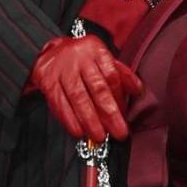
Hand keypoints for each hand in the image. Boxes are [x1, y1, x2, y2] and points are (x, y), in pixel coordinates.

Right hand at [28, 34, 142, 143]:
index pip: (111, 75)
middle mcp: (79, 59)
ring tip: (99, 136)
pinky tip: (78, 132)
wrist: (50, 53)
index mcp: (96, 51)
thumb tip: (138, 91)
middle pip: (97, 88)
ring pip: (78, 97)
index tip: (124, 116)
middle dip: (109, 113)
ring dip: (90, 120)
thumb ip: (121, 75)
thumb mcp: (103, 60)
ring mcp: (62, 70)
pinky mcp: (48, 82)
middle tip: (118, 131)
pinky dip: (69, 120)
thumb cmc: (82, 60)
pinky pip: (59, 103)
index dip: (119, 97)